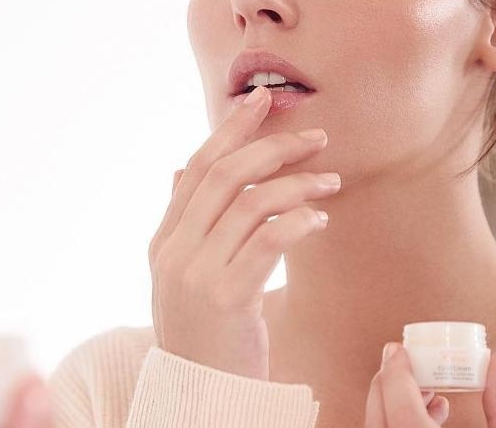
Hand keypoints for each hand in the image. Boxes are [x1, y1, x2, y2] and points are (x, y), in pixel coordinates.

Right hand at [147, 86, 341, 379]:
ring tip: (331, 179)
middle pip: (223, 175)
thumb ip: (186, 223)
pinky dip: (297, 220)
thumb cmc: (207, 333)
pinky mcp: (227, 297)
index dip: (231, 130)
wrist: (201, 393)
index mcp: (164, 240)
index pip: (197, 168)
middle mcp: (174, 251)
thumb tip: (181, 171)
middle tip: (315, 137)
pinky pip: (267, 240)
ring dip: (297, 183)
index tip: (261, 102)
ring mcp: (196, 273)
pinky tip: (319, 218)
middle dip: (271, 146)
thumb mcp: (185, 275)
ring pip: (249, 202)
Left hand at [365, 342, 495, 426]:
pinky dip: (396, 422)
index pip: (399, 408)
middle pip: (378, 416)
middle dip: (389, 383)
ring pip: (378, 427)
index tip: (399, 350)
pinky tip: (430, 414)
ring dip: (393, 405)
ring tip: (425, 390)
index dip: (395, 374)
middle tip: (404, 361)